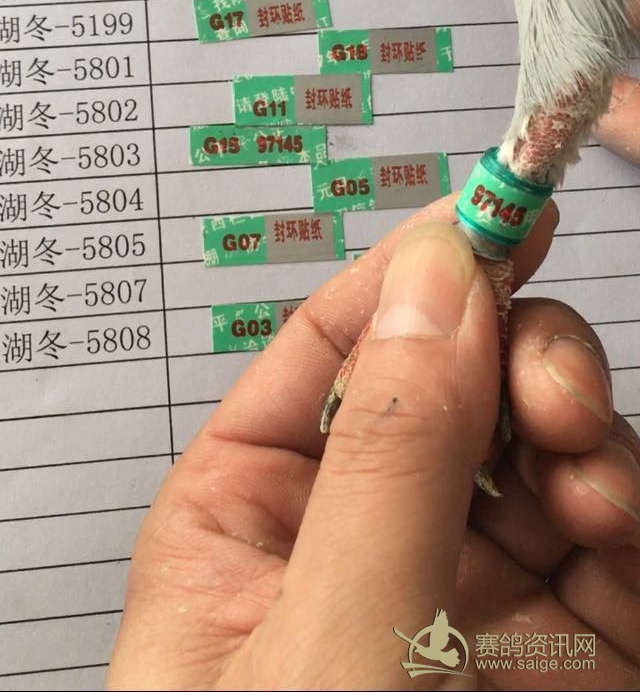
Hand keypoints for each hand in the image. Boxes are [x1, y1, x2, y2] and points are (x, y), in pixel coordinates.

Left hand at [107, 198, 639, 688]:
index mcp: (248, 516)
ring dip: (585, 443)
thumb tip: (438, 276)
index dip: (420, 266)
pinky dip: (629, 526)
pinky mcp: (565, 654)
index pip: (335, 345)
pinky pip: (611, 544)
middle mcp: (360, 538)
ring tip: (592, 491)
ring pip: (546, 452)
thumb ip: (390, 461)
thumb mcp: (323, 642)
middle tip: (552, 393)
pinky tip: (617, 540)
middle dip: (519, 362)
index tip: (505, 204)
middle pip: (456, 380)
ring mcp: (467, 596)